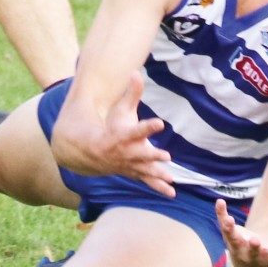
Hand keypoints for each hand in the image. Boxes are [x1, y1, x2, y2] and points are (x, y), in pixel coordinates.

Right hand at [53, 73, 176, 195]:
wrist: (94, 153)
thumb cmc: (110, 127)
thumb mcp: (119, 110)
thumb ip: (131, 94)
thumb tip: (136, 72)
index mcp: (123, 135)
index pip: (137, 130)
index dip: (148, 127)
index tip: (160, 123)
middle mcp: (127, 152)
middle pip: (142, 154)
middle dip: (153, 156)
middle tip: (166, 156)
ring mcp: (131, 165)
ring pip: (146, 171)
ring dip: (158, 175)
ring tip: (171, 178)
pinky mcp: (136, 173)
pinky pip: (148, 182)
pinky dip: (159, 188)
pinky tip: (172, 193)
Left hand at [215, 201, 267, 266]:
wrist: (253, 260)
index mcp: (267, 260)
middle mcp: (250, 255)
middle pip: (251, 253)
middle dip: (254, 247)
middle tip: (256, 241)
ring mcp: (238, 245)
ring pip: (233, 240)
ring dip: (231, 231)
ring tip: (229, 221)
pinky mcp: (230, 234)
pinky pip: (223, 224)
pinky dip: (221, 214)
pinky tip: (219, 202)